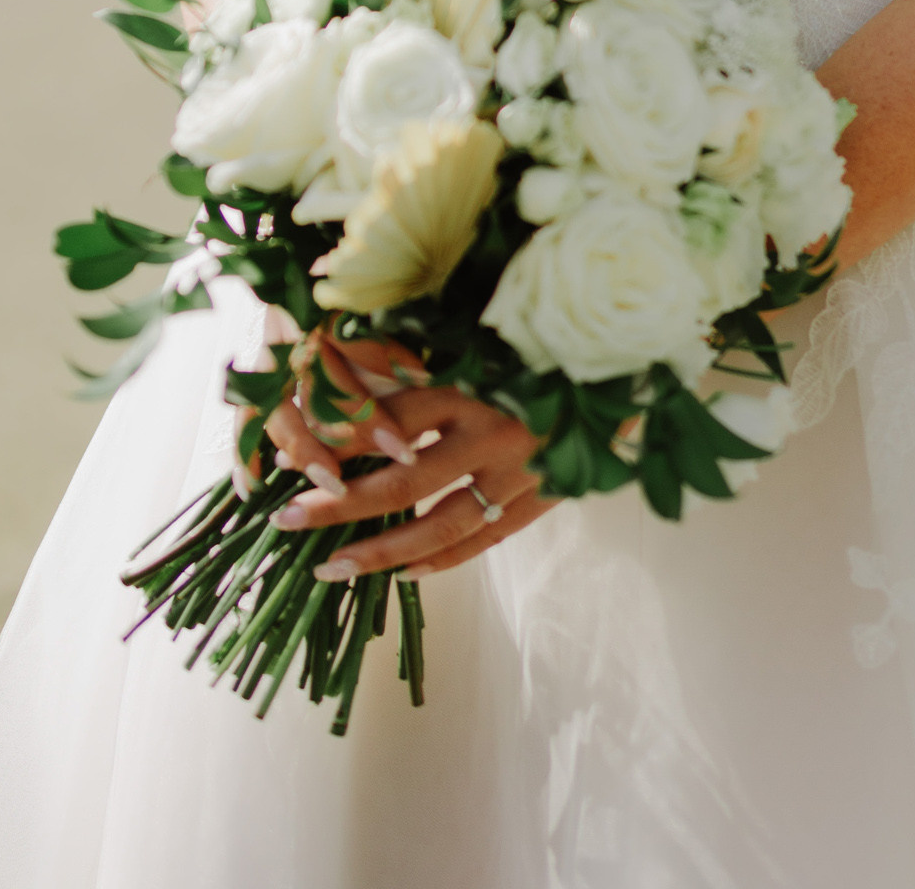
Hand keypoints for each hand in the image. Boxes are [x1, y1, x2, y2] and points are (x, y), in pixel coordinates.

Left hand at [251, 324, 549, 581]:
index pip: (389, 418)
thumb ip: (422, 356)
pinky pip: (485, 539)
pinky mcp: (543, 497)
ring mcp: (518, 472)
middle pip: (402, 480)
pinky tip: (405, 575)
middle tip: (290, 520)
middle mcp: (490, 430)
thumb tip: (349, 373)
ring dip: (382, 550)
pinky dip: (444, 560)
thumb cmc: (542, 343)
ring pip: (439, 525)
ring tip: (333, 568)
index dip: (337, 439)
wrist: (626, 365)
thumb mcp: (481, 339)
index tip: (289, 457)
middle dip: (339, 504)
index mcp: (471, 380)